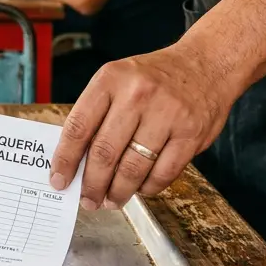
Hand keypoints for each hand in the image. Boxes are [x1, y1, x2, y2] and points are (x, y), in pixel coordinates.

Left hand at [48, 42, 240, 209]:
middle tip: (87, 200)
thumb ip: (97, 113)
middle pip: (105, 153)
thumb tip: (75, 160)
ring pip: (133, 168)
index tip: (58, 181)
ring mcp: (167, 114)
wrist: (206, 64)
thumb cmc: (154, 78)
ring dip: (119, 192)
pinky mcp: (191, 134)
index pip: (78, 127)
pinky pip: (163, 174)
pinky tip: (140, 188)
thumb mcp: (118, 80)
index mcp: (110, 79)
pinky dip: (148, 188)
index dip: (65, 159)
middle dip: (92, 184)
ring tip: (111, 200)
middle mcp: (137, 95)